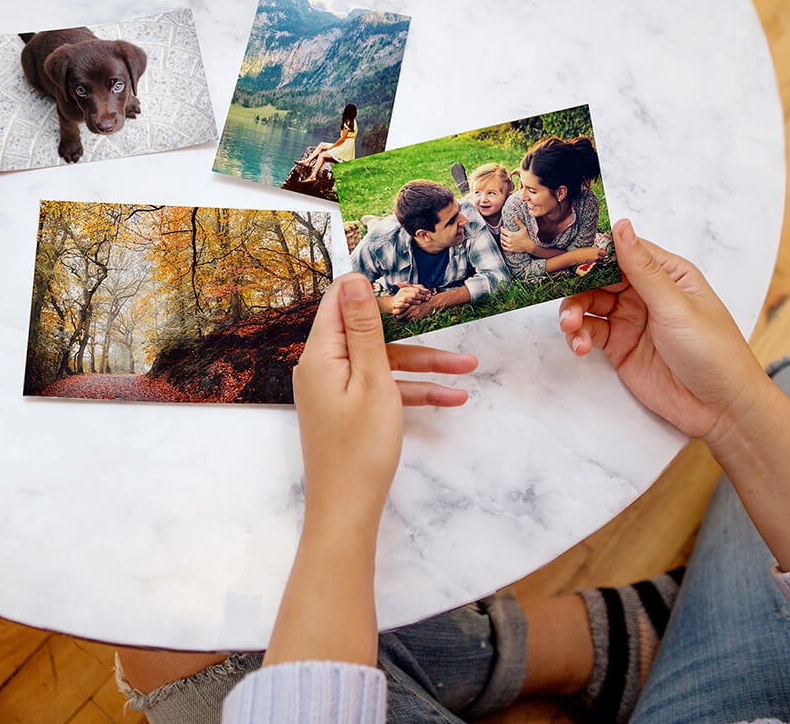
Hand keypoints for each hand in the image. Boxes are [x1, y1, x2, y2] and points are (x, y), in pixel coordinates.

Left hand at [294, 274, 474, 525]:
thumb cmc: (360, 447)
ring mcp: (334, 389)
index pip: (339, 301)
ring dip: (423, 365)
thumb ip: (364, 328)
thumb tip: (354, 278)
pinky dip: (411, 391)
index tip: (408, 288)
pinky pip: (380, 389)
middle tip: (445, 320)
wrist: (346, 511)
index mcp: (320, 353)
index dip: (373, 291)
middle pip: (366, 331)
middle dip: (411, 329)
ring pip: (381, 363)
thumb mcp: (371, 380)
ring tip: (469, 368)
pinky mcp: (347, 410)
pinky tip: (451, 398)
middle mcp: (321, 366)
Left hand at [499, 224, 535, 253]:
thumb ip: (519, 223)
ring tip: (503, 237)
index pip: (502, 231)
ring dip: (501, 239)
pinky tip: (503, 243)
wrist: (529, 245)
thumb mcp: (523, 229)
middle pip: (501, 236)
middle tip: (503, 232)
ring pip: (502, 241)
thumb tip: (515, 218)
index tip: (502, 227)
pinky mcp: (510, 249)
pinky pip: (503, 247)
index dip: (501, 228)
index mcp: (511, 235)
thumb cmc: (526, 237)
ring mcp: (509, 245)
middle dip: (501, 233)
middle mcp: (509, 240)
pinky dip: (502, 245)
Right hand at [558, 219, 772, 439]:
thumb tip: (621, 226)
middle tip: (565, 296)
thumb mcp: (675, 305)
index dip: (595, 251)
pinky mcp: (619, 347)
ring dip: (574, 312)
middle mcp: (646, 293)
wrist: (720, 407)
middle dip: (577, 285)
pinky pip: (590, 333)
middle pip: (599, 277)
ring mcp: (631, 320)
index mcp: (667, 274)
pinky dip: (579, 336)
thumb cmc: (712, 350)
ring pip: (589, 305)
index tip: (567, 252)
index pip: (624, 251)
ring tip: (572, 327)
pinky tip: (581, 346)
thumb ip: (642, 269)